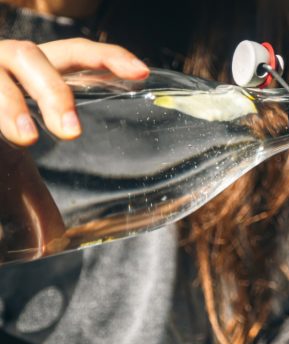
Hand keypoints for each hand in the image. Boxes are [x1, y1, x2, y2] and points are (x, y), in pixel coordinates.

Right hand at [0, 37, 148, 145]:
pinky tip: (6, 137)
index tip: (140, 73)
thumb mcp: (35, 130)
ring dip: (12, 107)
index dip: (107, 56)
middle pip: (30, 56)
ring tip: (26, 138)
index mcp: (38, 65)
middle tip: (71, 132)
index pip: (76, 52)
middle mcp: (10, 61)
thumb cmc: (4, 126)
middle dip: (53, 91)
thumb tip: (71, 212)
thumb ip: (57, 147)